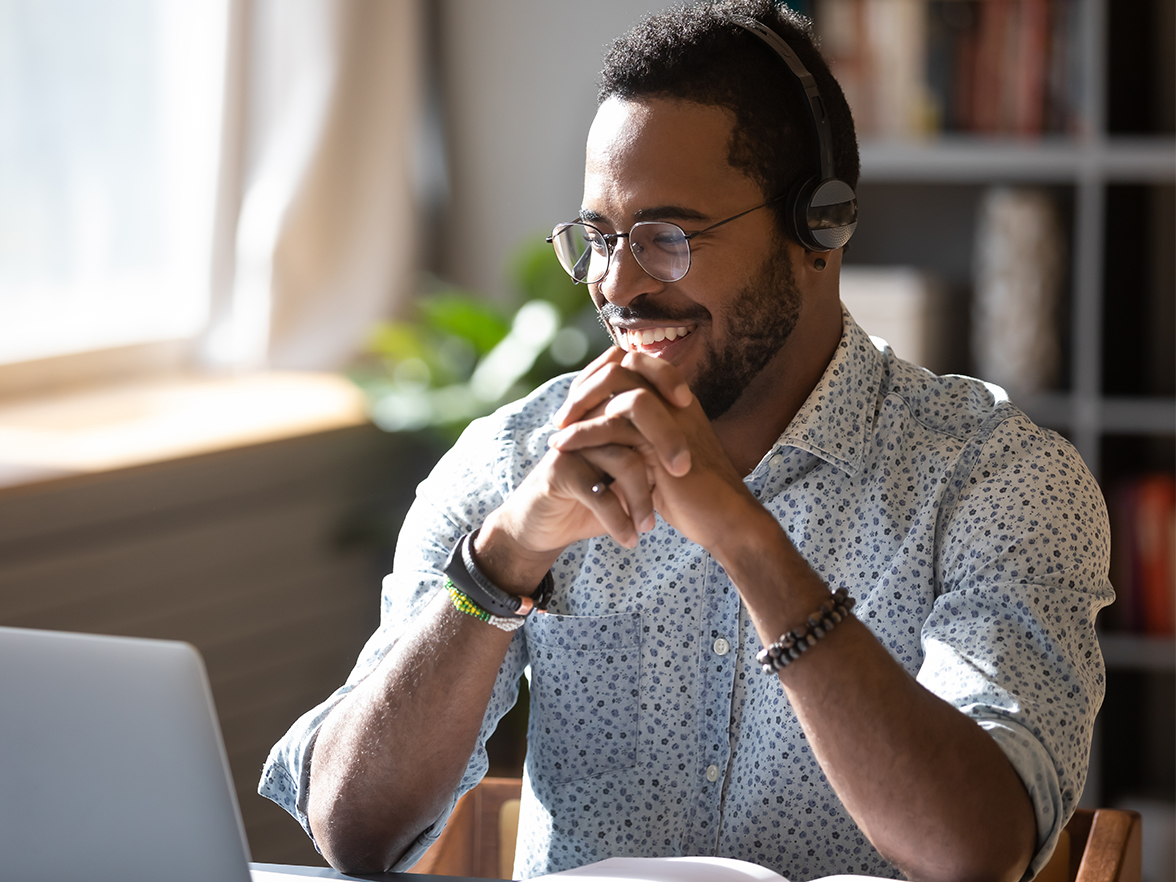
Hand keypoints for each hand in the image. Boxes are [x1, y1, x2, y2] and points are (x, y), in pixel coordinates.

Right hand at [475, 349, 689, 588]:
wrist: (545, 526)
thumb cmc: (594, 496)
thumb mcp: (626, 472)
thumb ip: (652, 451)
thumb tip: (699, 441)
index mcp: (605, 410)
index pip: (636, 373)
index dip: (665, 378)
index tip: (690, 405)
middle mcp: (588, 420)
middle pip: (634, 410)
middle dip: (666, 441)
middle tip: (682, 471)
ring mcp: (573, 443)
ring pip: (624, 459)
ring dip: (642, 498)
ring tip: (650, 526)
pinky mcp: (559, 471)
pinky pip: (600, 493)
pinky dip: (619, 520)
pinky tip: (629, 539)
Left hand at [548, 348, 760, 553]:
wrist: (724, 521)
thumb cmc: (693, 496)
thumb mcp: (661, 459)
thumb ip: (641, 437)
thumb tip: (606, 429)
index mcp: (678, 400)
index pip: (635, 364)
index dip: (600, 376)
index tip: (577, 404)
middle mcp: (676, 400)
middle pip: (623, 365)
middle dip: (586, 386)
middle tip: (562, 416)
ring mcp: (672, 416)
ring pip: (617, 386)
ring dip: (580, 404)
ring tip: (558, 430)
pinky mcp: (663, 441)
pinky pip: (614, 423)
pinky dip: (582, 432)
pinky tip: (562, 446)